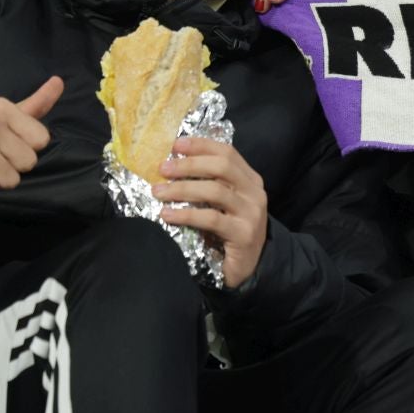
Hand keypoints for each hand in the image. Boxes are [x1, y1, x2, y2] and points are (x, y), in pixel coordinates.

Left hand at [154, 138, 268, 288]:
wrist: (250, 267)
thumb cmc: (229, 232)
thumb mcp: (223, 203)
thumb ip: (209, 184)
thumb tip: (172, 167)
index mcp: (250, 179)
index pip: (227, 152)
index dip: (201, 145)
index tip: (175, 145)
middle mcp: (254, 192)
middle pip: (221, 167)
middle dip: (189, 165)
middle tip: (162, 169)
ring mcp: (251, 213)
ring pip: (215, 191)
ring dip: (182, 189)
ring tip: (158, 192)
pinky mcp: (243, 234)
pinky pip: (211, 219)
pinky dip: (186, 214)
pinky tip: (167, 214)